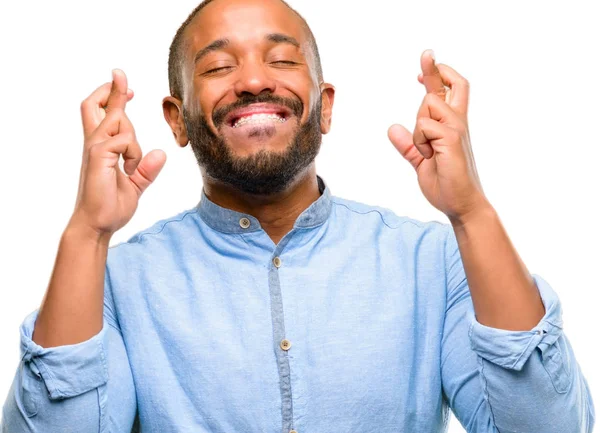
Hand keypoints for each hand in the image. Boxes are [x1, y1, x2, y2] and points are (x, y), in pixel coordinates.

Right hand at [70, 69, 166, 237]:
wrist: (98, 225)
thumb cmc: (111, 206)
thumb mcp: (136, 185)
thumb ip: (147, 170)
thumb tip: (161, 154)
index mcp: (102, 148)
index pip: (104, 115)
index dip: (114, 98)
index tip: (129, 90)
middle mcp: (95, 143)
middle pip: (98, 105)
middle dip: (111, 88)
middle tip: (120, 73)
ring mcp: (94, 148)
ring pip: (118, 120)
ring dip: (133, 137)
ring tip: (130, 166)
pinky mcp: (98, 156)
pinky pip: (123, 140)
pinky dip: (132, 151)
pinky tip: (128, 169)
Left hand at [387, 50, 488, 221]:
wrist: (461, 206)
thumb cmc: (446, 185)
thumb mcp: (420, 162)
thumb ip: (408, 146)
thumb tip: (392, 129)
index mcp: (451, 127)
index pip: (447, 93)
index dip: (437, 77)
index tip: (424, 68)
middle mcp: (457, 123)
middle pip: (449, 86)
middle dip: (434, 69)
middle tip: (426, 53)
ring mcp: (456, 129)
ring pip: (428, 104)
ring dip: (418, 126)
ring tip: (427, 151)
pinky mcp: (452, 139)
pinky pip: (423, 125)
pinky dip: (419, 140)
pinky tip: (429, 156)